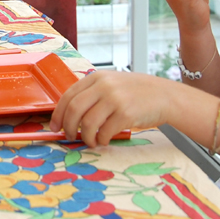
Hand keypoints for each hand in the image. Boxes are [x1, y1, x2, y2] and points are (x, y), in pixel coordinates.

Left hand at [50, 71, 175, 147]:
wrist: (164, 96)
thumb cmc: (136, 93)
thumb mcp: (111, 84)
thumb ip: (92, 94)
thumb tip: (68, 116)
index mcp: (96, 77)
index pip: (68, 96)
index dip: (58, 114)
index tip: (55, 126)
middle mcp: (104, 85)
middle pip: (74, 109)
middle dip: (68, 127)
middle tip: (70, 137)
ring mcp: (114, 99)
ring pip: (88, 123)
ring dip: (86, 137)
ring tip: (91, 141)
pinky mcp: (125, 114)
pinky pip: (104, 132)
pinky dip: (101, 140)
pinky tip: (104, 140)